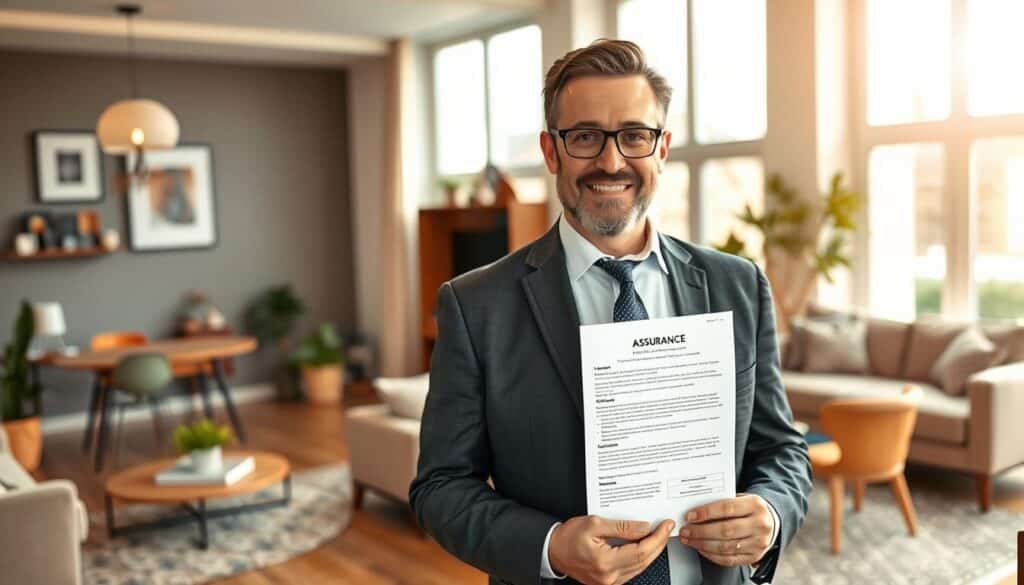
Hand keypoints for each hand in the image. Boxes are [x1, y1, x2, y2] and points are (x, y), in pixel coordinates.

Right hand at [549, 515, 674, 584]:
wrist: (554, 550)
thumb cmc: (568, 537)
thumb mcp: (594, 523)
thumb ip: (621, 527)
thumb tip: (644, 527)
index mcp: (605, 561)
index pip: (640, 551)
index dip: (657, 538)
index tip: (665, 526)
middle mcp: (609, 576)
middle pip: (643, 561)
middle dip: (658, 543)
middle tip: (666, 529)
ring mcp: (609, 582)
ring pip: (640, 567)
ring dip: (652, 551)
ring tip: (659, 535)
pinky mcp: (608, 582)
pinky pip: (631, 571)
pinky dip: (641, 558)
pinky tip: (645, 547)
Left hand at [677, 494, 773, 566]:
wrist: (770, 521)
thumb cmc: (750, 509)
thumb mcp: (741, 498)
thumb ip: (722, 503)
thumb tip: (696, 511)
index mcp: (755, 505)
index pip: (727, 508)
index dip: (706, 513)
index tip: (690, 516)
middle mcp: (759, 525)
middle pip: (725, 530)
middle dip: (701, 531)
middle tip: (686, 530)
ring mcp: (758, 543)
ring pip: (726, 547)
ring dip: (703, 544)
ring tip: (690, 540)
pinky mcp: (754, 556)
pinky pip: (729, 559)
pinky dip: (712, 555)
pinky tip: (702, 549)